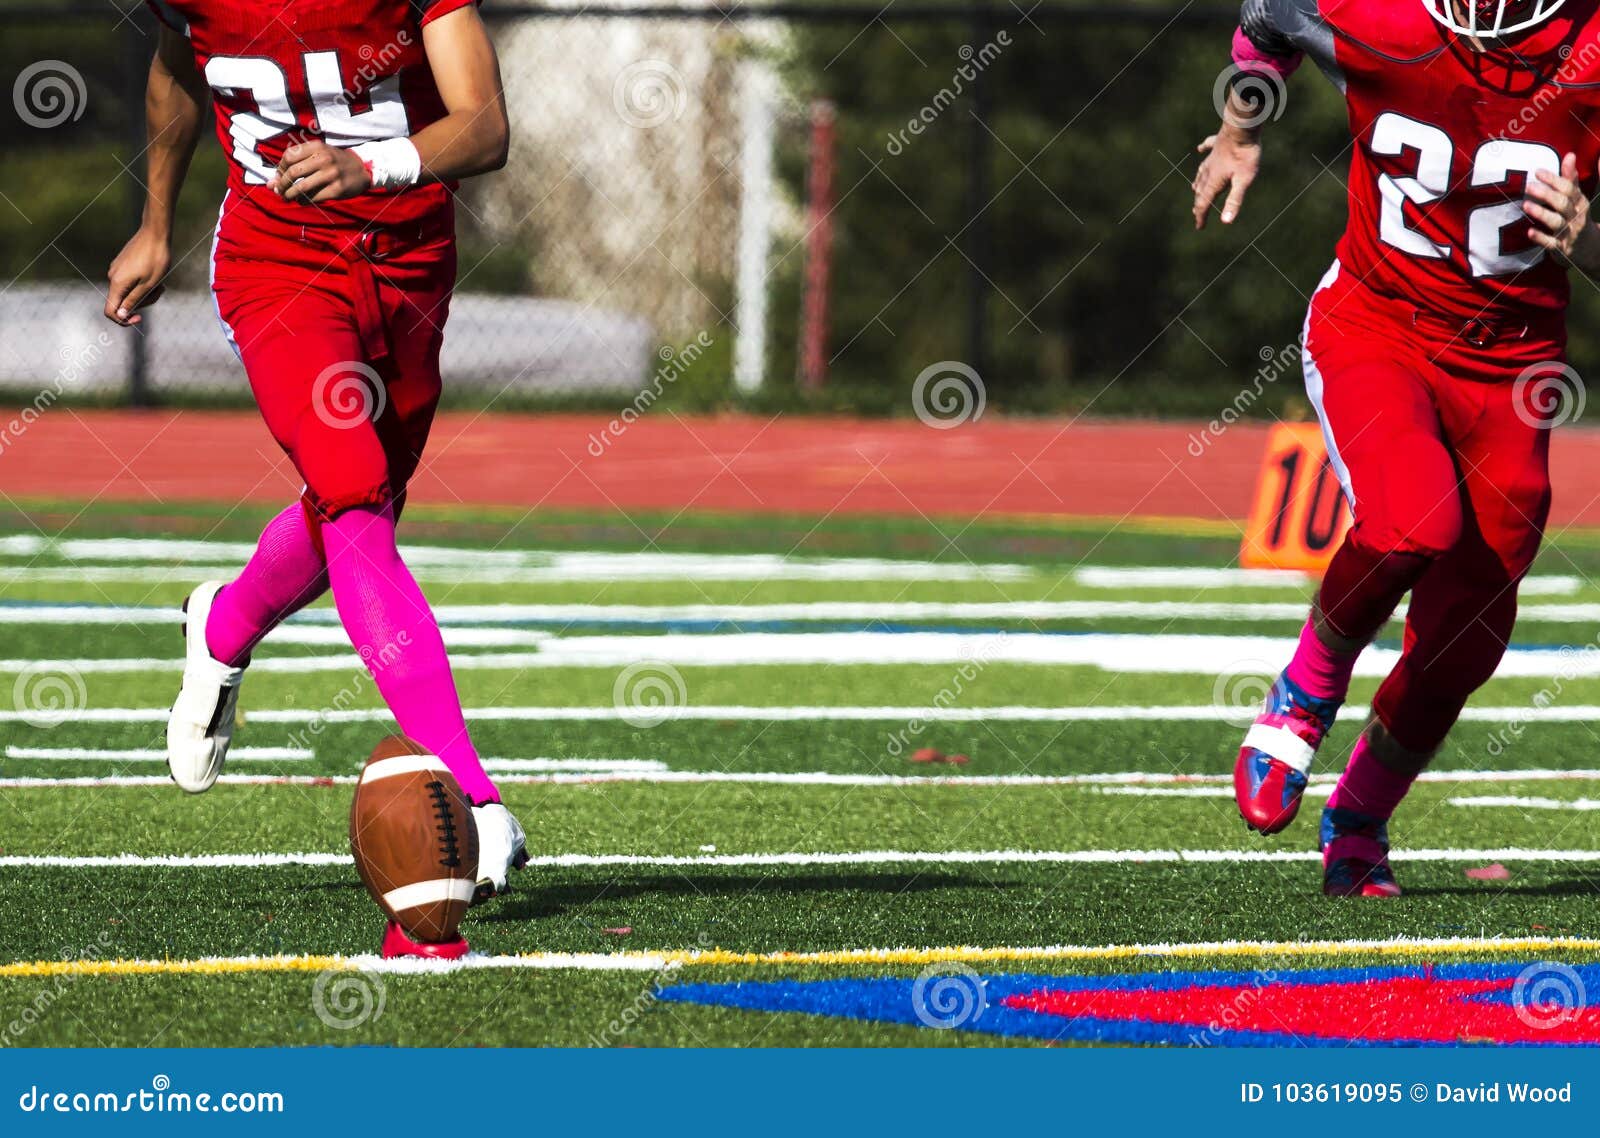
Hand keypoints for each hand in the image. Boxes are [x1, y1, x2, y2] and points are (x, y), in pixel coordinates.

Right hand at [104, 227, 170, 326]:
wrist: (155, 233)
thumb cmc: (155, 259)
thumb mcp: (148, 284)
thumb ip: (133, 300)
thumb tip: (120, 315)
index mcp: (117, 283)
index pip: (111, 311)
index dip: (123, 320)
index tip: (140, 318)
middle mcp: (112, 276)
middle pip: (122, 302)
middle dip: (142, 302)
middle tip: (159, 291)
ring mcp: (117, 269)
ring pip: (129, 292)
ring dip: (145, 292)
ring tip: (160, 283)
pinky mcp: (122, 264)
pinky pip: (130, 281)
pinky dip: (143, 284)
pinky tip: (155, 276)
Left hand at [274, 141, 370, 203]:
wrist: (362, 169)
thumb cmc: (334, 162)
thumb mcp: (317, 156)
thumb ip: (295, 166)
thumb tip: (270, 184)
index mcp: (317, 146)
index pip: (289, 156)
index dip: (280, 169)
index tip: (280, 177)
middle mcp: (324, 158)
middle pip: (293, 172)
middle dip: (282, 184)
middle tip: (279, 191)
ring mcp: (331, 174)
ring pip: (301, 187)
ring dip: (290, 195)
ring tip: (287, 197)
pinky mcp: (337, 189)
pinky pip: (313, 197)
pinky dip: (303, 201)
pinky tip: (301, 200)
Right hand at [1193, 123, 1262, 230]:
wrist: (1243, 128)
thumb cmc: (1245, 155)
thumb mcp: (1243, 181)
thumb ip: (1234, 200)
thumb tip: (1226, 221)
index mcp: (1214, 181)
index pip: (1204, 203)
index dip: (1201, 216)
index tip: (1199, 227)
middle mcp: (1210, 170)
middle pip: (1201, 190)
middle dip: (1199, 202)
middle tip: (1197, 212)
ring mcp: (1212, 156)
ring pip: (1202, 172)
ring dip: (1198, 182)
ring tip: (1194, 188)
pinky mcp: (1217, 142)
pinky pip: (1207, 148)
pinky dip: (1202, 150)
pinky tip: (1199, 149)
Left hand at [1524, 152, 1599, 271]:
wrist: (1590, 250)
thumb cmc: (1577, 219)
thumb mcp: (1578, 199)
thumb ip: (1571, 179)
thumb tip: (1570, 155)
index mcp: (1580, 203)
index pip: (1569, 188)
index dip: (1554, 179)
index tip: (1537, 171)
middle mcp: (1576, 217)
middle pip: (1563, 203)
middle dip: (1547, 194)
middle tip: (1528, 186)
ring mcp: (1569, 233)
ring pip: (1557, 222)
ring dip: (1541, 213)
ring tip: (1525, 205)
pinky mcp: (1561, 249)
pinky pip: (1551, 244)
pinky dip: (1541, 238)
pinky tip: (1529, 232)